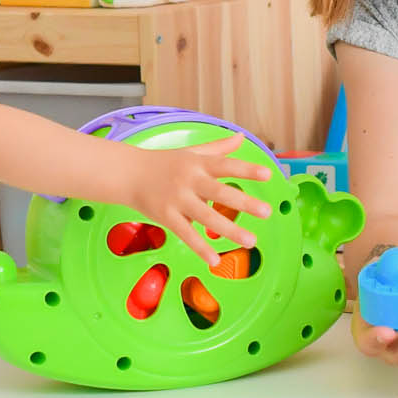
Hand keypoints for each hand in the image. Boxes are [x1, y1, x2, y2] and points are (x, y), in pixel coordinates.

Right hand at [120, 136, 271, 263]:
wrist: (129, 174)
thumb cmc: (165, 163)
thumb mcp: (192, 152)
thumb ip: (219, 147)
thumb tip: (242, 137)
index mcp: (198, 163)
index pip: (226, 165)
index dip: (247, 169)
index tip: (268, 174)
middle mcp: (190, 180)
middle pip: (219, 192)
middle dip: (244, 202)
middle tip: (267, 212)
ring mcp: (178, 199)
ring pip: (206, 217)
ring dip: (230, 230)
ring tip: (251, 242)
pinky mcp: (166, 217)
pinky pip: (186, 234)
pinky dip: (200, 248)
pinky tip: (215, 260)